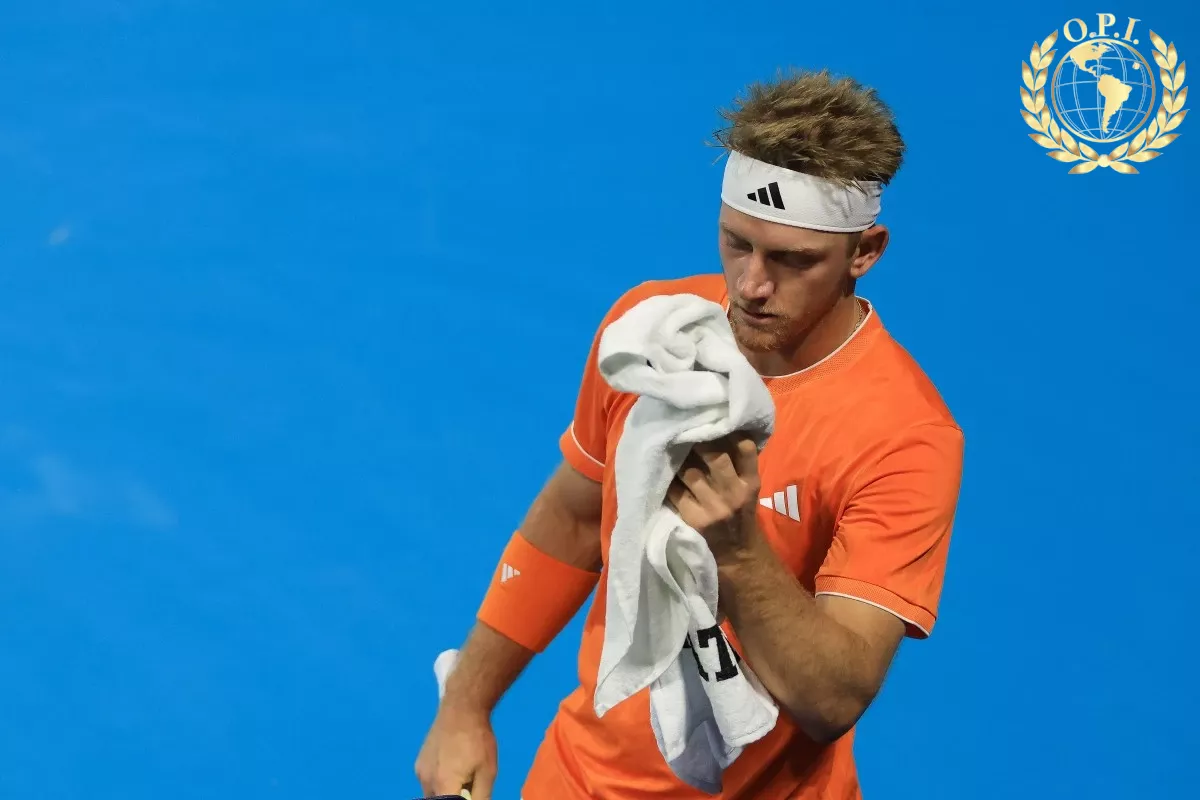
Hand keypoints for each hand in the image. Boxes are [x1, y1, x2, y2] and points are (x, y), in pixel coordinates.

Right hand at [414, 704, 496, 799]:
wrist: (462, 708)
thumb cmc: (478, 740)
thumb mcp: (487, 772)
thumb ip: (481, 797)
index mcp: (443, 784)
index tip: (467, 794)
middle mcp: (426, 780)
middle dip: (452, 798)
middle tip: (468, 786)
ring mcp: (420, 771)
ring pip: (431, 793)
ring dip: (445, 792)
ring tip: (463, 776)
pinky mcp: (419, 762)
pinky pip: (428, 781)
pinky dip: (439, 783)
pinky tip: (453, 767)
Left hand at [665, 433, 761, 560]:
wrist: (738, 554)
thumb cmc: (741, 513)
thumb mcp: (749, 488)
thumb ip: (740, 463)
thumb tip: (720, 427)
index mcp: (751, 482)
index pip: (745, 448)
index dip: (729, 430)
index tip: (713, 419)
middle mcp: (735, 493)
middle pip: (715, 457)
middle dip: (698, 441)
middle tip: (684, 429)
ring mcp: (714, 508)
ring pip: (690, 472)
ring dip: (678, 459)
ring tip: (669, 447)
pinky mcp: (695, 520)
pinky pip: (675, 492)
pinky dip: (668, 480)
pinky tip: (663, 472)